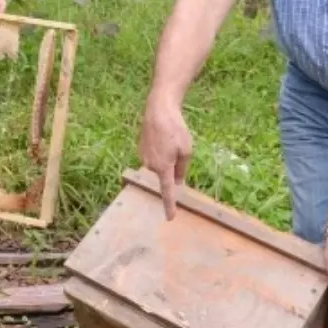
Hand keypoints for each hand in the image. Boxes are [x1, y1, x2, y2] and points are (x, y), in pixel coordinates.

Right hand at [139, 99, 192, 220]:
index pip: (167, 191)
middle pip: (165, 174)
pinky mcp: (140, 149)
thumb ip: (182, 169)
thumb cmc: (175, 129)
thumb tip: (177, 181)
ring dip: (166, 156)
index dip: (169, 205)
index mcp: (164, 167)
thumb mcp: (186, 150)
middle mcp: (151, 165)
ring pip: (159, 164)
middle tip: (179, 146)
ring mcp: (144, 157)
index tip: (170, 217)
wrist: (158, 110)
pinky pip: (153, 156)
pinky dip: (159, 150)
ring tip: (170, 138)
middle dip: (173, 165)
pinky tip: (161, 136)